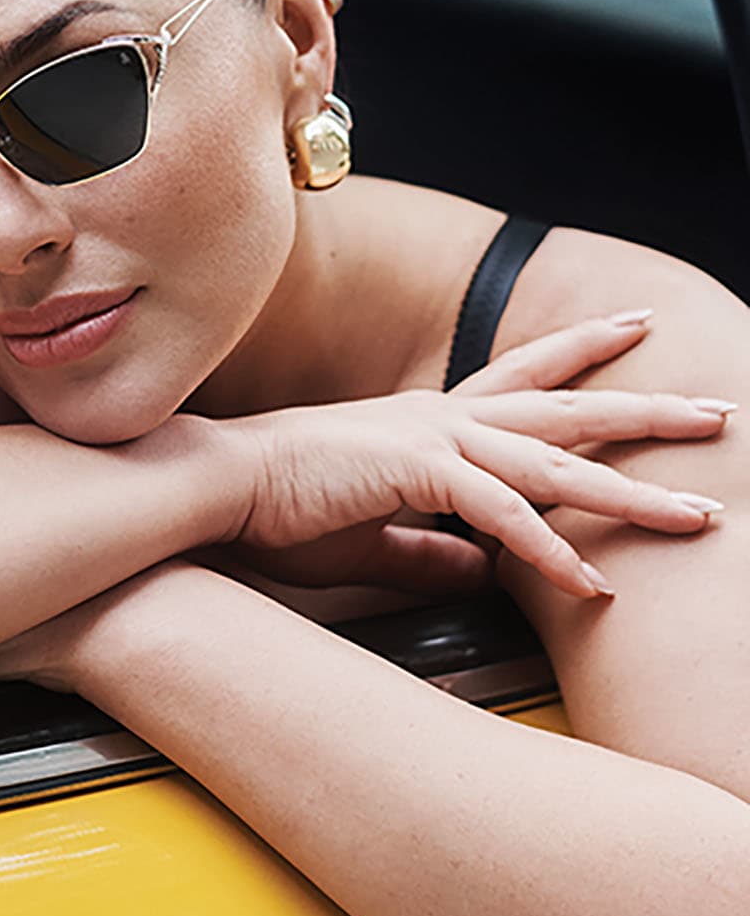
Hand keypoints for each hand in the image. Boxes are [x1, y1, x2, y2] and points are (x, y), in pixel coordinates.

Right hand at [219, 311, 732, 600]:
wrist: (214, 485)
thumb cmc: (277, 508)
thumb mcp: (371, 536)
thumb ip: (431, 549)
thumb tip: (483, 569)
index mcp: (429, 422)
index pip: (522, 379)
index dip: (580, 355)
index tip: (631, 330)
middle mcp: (442, 418)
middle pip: (564, 410)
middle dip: (646, 409)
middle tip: (716, 409)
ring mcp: (432, 440)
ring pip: (556, 464)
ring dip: (633, 492)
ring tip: (698, 514)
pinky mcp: (416, 472)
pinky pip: (504, 518)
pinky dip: (552, 554)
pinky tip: (593, 585)